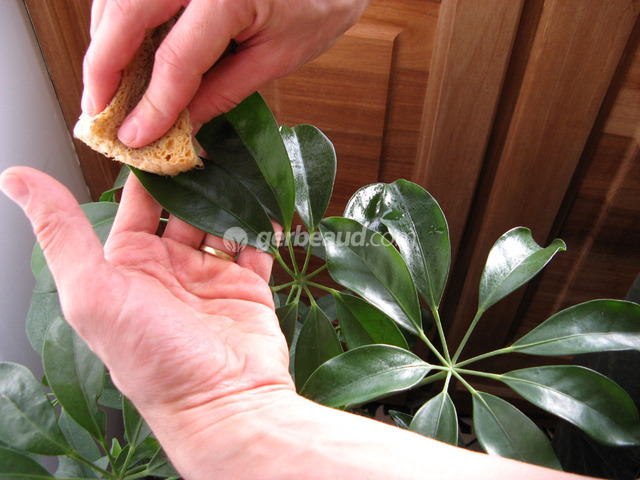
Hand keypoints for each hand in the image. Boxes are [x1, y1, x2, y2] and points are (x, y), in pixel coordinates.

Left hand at [0, 166, 293, 418]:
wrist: (222, 402)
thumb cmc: (152, 356)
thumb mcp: (93, 291)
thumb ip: (61, 232)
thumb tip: (15, 177)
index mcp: (130, 266)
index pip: (139, 203)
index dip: (150, 170)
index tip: (167, 132)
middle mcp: (171, 268)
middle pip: (185, 207)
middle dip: (198, 178)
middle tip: (216, 140)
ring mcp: (212, 277)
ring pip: (223, 221)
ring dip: (232, 196)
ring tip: (245, 165)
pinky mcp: (249, 288)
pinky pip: (256, 247)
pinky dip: (262, 227)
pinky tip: (268, 207)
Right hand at [82, 0, 369, 147]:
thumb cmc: (316, 4)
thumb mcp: (277, 57)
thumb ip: (224, 91)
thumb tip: (180, 125)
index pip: (176, 60)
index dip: (150, 105)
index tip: (133, 139)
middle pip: (126, 18)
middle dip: (102, 71)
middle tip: (97, 116)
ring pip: (115, 0)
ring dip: (104, 46)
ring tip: (106, 92)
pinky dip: (116, 23)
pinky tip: (120, 54)